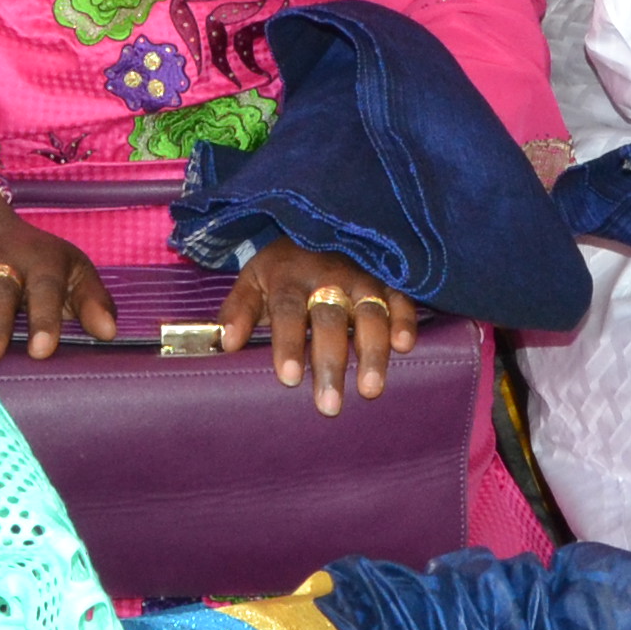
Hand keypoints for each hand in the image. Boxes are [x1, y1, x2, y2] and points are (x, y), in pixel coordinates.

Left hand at [218, 244, 416, 414]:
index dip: (288, 343)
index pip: (287, 310)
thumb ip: (238, 310)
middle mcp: (327, 276)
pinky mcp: (388, 279)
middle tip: (329, 405)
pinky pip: (400, 297)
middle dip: (330, 362)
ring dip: (371, 351)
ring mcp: (361, 276)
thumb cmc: (283, 268)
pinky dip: (404, 320)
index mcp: (289, 278)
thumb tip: (226, 343)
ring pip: (369, 312)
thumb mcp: (254, 280)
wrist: (319, 224)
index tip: (289, 378)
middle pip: (329, 319)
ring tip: (370, 388)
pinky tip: (404, 346)